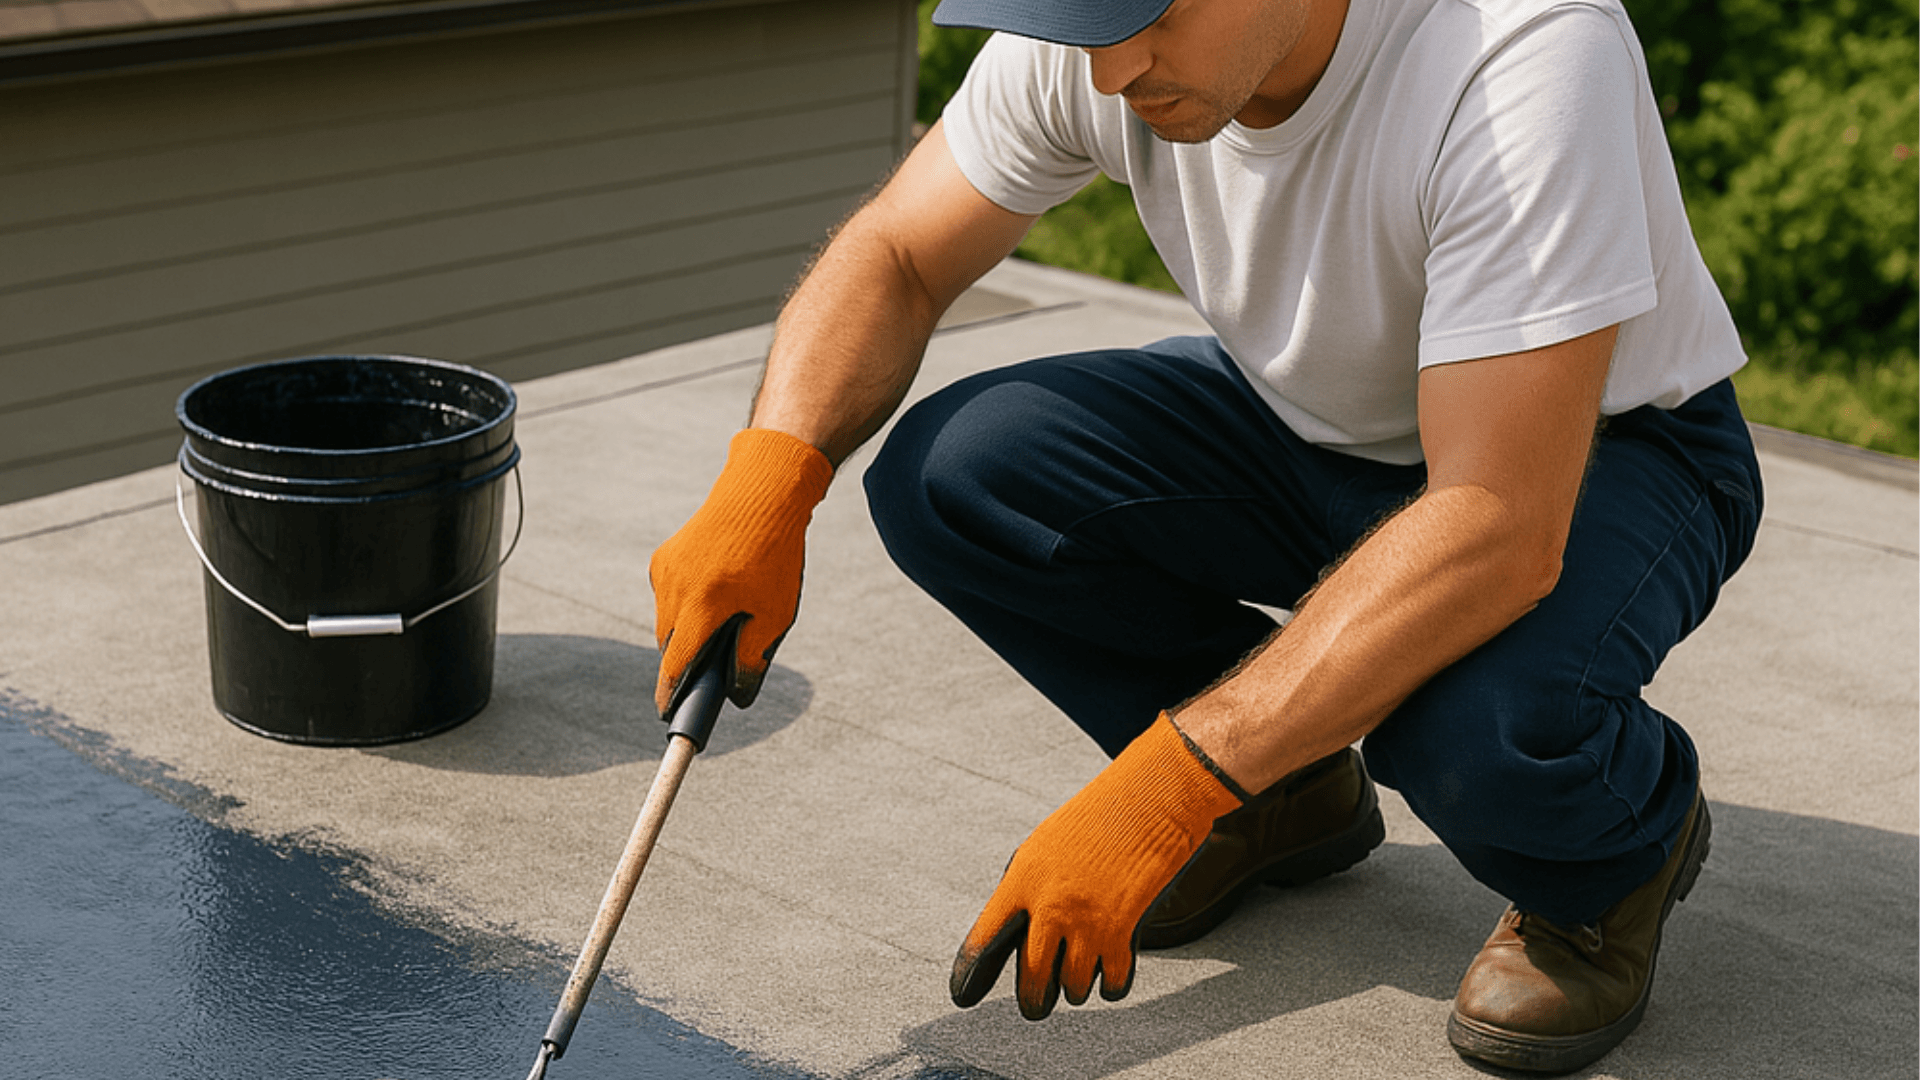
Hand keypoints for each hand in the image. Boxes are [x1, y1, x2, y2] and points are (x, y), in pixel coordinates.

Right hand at [649, 428, 831, 712]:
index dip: (671, 695)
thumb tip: (738, 697)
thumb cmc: (775, 553)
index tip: (669, 716)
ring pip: (668, 620)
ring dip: (687, 631)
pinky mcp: (664, 556)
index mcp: (701, 605)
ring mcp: (664, 570)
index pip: (675, 665)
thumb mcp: (776, 613)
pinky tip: (717, 596)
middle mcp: (673, 588)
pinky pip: (669, 596)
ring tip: (723, 626)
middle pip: (669, 645)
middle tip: (712, 670)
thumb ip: (752, 658)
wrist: (762, 490)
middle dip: (686, 661)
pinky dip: (687, 605)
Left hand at [950, 714, 1242, 1018]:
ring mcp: (1088, 922)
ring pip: (1072, 987)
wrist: (1154, 795)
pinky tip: (1111, 973)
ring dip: (1077, 986)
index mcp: (1022, 879)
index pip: (984, 940)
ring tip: (1084, 968)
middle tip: (1037, 1005)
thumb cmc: (1099, 816)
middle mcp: (1050, 906)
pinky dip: (1111, 985)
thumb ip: (1026, 890)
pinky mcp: (1125, 932)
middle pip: (1030, 979)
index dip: (969, 975)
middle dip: (1033, 999)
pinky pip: (1111, 984)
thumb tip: (1013, 934)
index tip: (961, 997)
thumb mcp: (1046, 845)